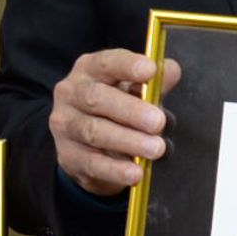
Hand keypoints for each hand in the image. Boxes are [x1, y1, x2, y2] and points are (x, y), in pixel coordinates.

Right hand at [49, 49, 179, 195]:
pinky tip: (135, 173)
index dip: (128, 66)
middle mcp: (71, 93)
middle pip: (97, 98)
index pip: (106, 63)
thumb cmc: (116, 110)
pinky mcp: (68, 155)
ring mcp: (65, 125)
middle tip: (158, 122)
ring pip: (95, 132)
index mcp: (89, 69)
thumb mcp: (135, 91)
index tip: (150, 71)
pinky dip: (116, 169)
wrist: (88, 147)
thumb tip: (171, 70)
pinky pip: (92, 163)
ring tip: (156, 149)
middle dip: (130, 110)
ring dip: (128, 141)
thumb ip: (153, 82)